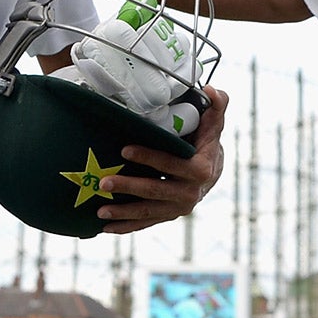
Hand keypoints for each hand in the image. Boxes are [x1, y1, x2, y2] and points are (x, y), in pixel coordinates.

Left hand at [95, 86, 226, 233]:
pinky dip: (127, 227)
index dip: (149, 157)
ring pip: (148, 212)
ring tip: (100, 209)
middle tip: (103, 181)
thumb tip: (212, 90)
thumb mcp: (214, 124)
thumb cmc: (207, 143)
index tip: (124, 150)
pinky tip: (106, 227)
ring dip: (123, 212)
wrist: (213, 172)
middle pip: (155, 190)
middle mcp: (190, 193)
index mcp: (201, 170)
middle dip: (128, 187)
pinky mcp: (168, 215)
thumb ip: (217, 106)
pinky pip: (146, 223)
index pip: (172, 164)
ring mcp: (178, 208)